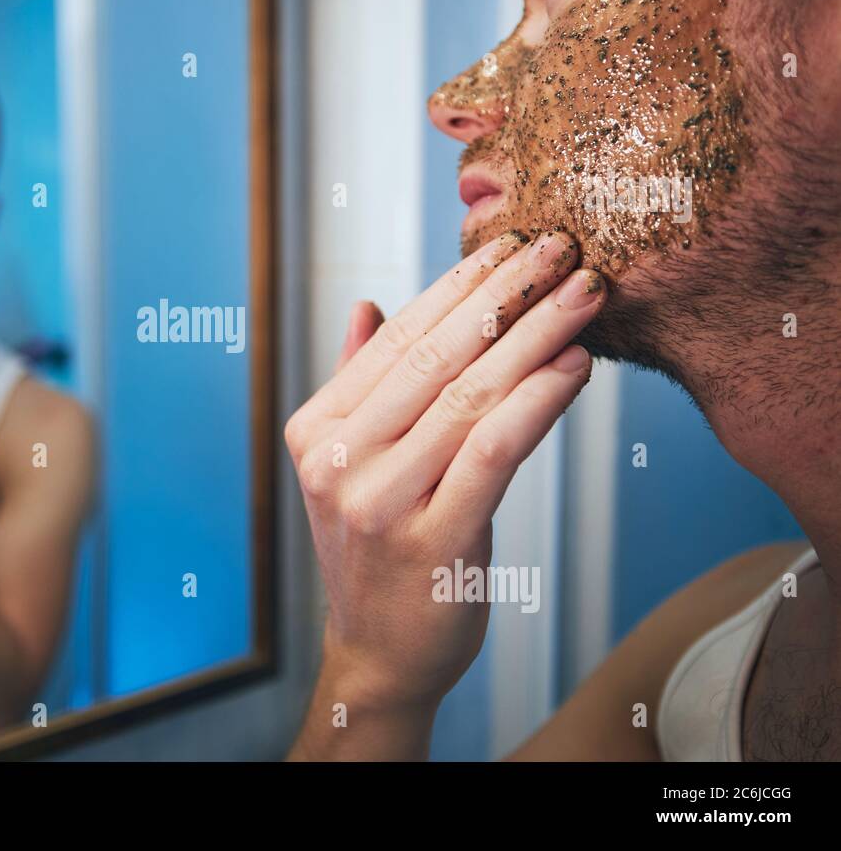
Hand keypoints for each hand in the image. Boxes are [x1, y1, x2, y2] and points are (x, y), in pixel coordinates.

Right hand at [285, 230, 604, 715]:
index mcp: (316, 430)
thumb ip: (358, 385)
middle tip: (562, 249)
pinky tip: (576, 367)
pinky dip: (539, 400)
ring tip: (585, 296)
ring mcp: (379, 502)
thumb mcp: (351, 465)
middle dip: (507, 294)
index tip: (511, 247)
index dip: (458, 286)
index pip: (396, 339)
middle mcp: (338, 460)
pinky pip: (493, 450)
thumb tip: (367, 306)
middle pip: (435, 357)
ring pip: (470, 396)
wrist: (379, 653)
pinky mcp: (432, 540)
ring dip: (536, 336)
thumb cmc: (379, 551)